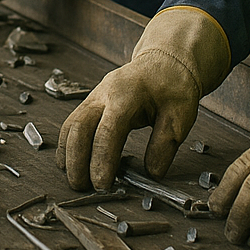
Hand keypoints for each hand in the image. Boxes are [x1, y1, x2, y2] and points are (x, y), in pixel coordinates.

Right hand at [57, 6, 230, 190]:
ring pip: (71, 125)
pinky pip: (73, 122)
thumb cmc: (173, 86)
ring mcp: (95, 96)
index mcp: (127, 94)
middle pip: (79, 127)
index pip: (108, 131)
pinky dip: (68, 144)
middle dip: (77, 161)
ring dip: (68, 154)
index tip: (102, 185)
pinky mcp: (92, 102)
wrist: (165, 61)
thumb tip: (152, 174)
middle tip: (83, 188)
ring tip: (76, 181)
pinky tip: (71, 163)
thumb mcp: (181, 114)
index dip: (102, 160)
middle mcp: (105, 93)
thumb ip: (165, 144)